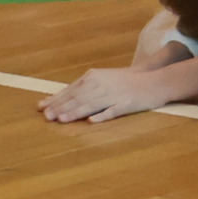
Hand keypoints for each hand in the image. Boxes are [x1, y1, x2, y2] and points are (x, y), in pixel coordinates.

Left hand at [39, 61, 197, 123]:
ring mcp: (115, 94)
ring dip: (76, 112)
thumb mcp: (102, 80)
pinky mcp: (128, 103)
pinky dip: (102, 116)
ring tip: (62, 119)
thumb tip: (55, 99)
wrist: (156, 81)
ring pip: (92, 104)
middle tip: (46, 117)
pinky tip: (92, 121)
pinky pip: (113, 110)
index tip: (41, 108)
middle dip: (61, 107)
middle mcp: (103, 84)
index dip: (56, 99)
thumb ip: (80, 89)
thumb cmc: (126, 82)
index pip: (71, 90)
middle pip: (79, 97)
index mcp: (95, 77)